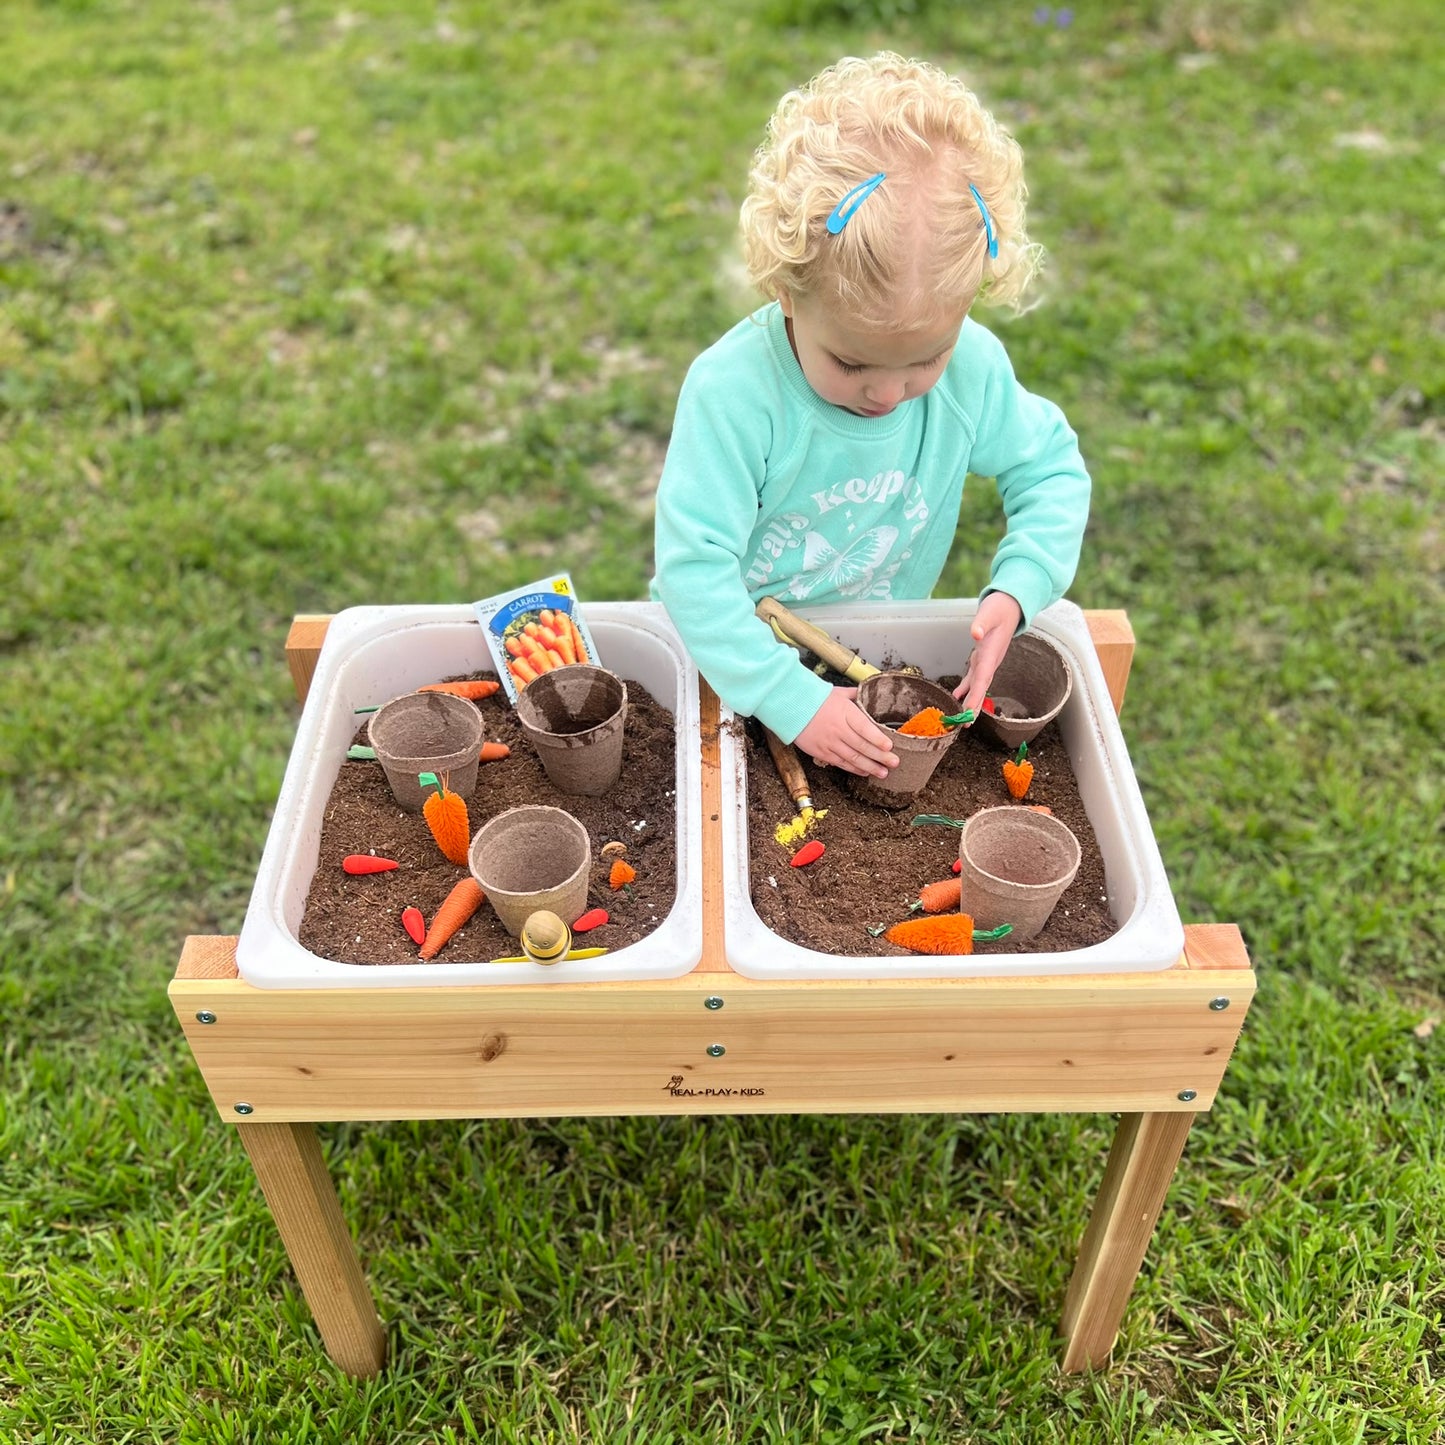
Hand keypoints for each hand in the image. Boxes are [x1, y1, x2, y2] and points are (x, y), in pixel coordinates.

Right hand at [795, 687, 898, 777]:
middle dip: (880, 757)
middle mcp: (838, 729)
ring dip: (870, 767)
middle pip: (862, 746)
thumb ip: (856, 695)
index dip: (878, 739)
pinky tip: (865, 772)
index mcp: (845, 713)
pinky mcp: (822, 752)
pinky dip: (854, 769)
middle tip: (894, 762)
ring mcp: (830, 742)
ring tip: (883, 772)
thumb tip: (871, 692)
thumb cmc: (815, 698)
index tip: (890, 746)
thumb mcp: (839, 693)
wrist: (791, 707)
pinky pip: (841, 763)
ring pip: (853, 758)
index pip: (865, 728)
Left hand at [952, 592, 1022, 717]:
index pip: (982, 679)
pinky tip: (958, 695)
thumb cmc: (1000, 608)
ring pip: (978, 685)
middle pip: (982, 688)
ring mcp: (987, 660)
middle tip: (966, 723)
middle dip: (975, 706)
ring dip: (972, 700)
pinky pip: (974, 676)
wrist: (1010, 605)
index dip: (976, 696)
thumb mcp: (990, 612)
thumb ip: (982, 623)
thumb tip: (975, 634)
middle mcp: (990, 660)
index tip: (969, 711)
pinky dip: (967, 687)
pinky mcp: (983, 657)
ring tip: (964, 717)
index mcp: (991, 653)